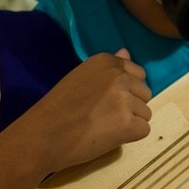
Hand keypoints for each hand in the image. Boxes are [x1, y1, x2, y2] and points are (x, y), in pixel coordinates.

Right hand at [22, 48, 151, 177]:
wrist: (43, 135)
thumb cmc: (58, 109)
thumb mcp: (81, 77)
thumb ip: (108, 69)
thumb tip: (127, 52)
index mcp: (106, 61)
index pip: (138, 74)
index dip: (125, 91)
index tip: (106, 100)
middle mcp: (118, 76)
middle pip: (144, 94)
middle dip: (130, 107)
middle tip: (103, 116)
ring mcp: (124, 99)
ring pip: (145, 113)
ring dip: (129, 122)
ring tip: (103, 127)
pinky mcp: (127, 123)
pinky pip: (143, 130)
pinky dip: (129, 137)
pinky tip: (108, 136)